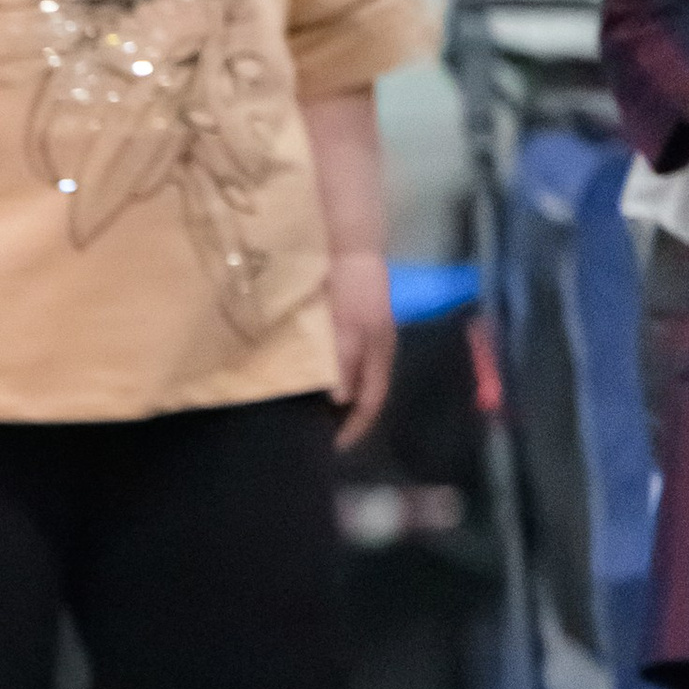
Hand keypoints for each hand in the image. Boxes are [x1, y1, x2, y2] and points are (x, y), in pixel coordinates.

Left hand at [325, 245, 394, 448]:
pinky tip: (308, 372)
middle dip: (345, 414)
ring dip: (334, 392)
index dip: (356, 426)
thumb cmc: (351, 284)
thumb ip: (345, 361)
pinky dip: (328, 369)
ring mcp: (366, 330)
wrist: (348, 241)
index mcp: (380, 351)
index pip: (372, 400)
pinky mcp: (351, 317)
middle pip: (365, 390)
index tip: (335, 447)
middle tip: (320, 431)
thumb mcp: (348, 326)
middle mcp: (376, 345)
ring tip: (309, 407)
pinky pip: (342, 354)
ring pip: (353, 373)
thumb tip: (340, 399)